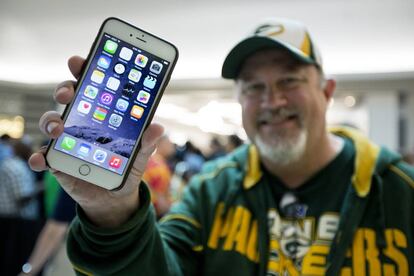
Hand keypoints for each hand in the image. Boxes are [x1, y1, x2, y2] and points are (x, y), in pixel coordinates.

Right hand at [28, 56, 163, 227]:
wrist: (114, 197)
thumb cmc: (125, 167)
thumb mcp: (141, 155)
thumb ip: (147, 142)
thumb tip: (158, 128)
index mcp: (102, 114)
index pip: (93, 86)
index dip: (85, 70)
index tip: (79, 61)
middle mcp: (81, 122)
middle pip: (68, 97)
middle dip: (65, 89)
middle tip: (68, 93)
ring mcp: (67, 140)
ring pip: (51, 121)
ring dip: (51, 121)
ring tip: (59, 129)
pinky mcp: (58, 160)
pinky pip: (43, 155)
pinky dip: (39, 156)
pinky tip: (42, 158)